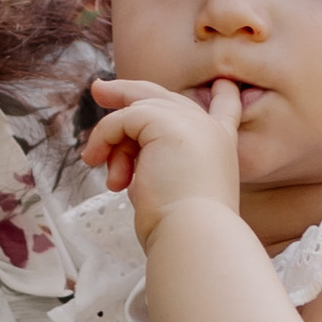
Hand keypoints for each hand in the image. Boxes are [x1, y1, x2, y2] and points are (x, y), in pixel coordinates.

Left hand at [87, 75, 245, 242]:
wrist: (193, 236)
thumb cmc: (180, 228)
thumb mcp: (170, 188)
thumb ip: (156, 163)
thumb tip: (124, 153)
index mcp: (220, 148)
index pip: (226, 112)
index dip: (224, 97)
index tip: (224, 85)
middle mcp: (210, 130)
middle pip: (166, 98)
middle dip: (129, 92)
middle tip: (99, 89)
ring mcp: (191, 122)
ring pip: (137, 107)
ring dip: (110, 136)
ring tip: (94, 160)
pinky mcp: (166, 122)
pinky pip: (122, 119)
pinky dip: (103, 138)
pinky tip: (96, 159)